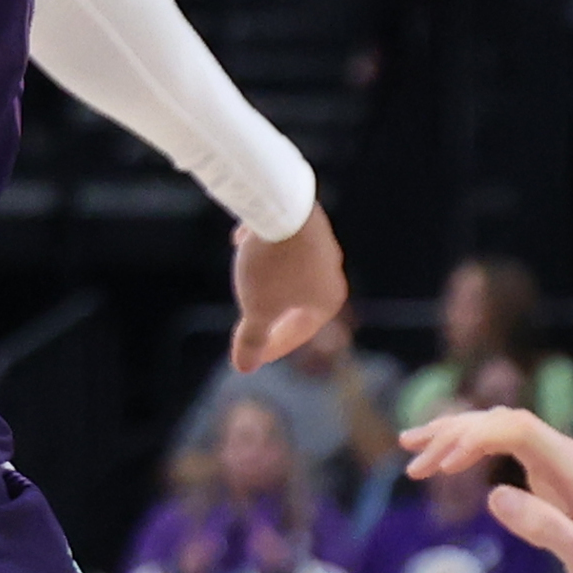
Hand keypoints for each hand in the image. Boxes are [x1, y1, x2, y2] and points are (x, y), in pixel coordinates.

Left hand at [233, 205, 349, 372]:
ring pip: (291, 271)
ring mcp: (322, 245)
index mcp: (326, 301)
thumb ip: (252, 339)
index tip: (250, 355)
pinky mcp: (307, 220)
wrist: (281, 205)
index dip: (271, 347)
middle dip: (273, 316)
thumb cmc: (272, 265)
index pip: (298, 333)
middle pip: (298, 304)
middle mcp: (332, 274)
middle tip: (254, 327)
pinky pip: (283, 242)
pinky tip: (240, 242)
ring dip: (269, 281)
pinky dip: (263, 249)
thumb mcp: (256, 308)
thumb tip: (244, 367)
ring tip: (247, 284)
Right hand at [412, 405, 572, 572]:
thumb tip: (495, 494)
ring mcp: (561, 467)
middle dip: (454, 433)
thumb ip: (546, 528)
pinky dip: (474, 453)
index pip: (516, 429)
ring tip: (412, 453)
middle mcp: (568, 457)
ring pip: (502, 433)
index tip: (441, 468)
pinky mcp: (555, 483)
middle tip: (410, 458)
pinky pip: (508, 453)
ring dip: (457, 437)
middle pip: (503, 423)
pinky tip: (447, 465)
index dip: (474, 437)